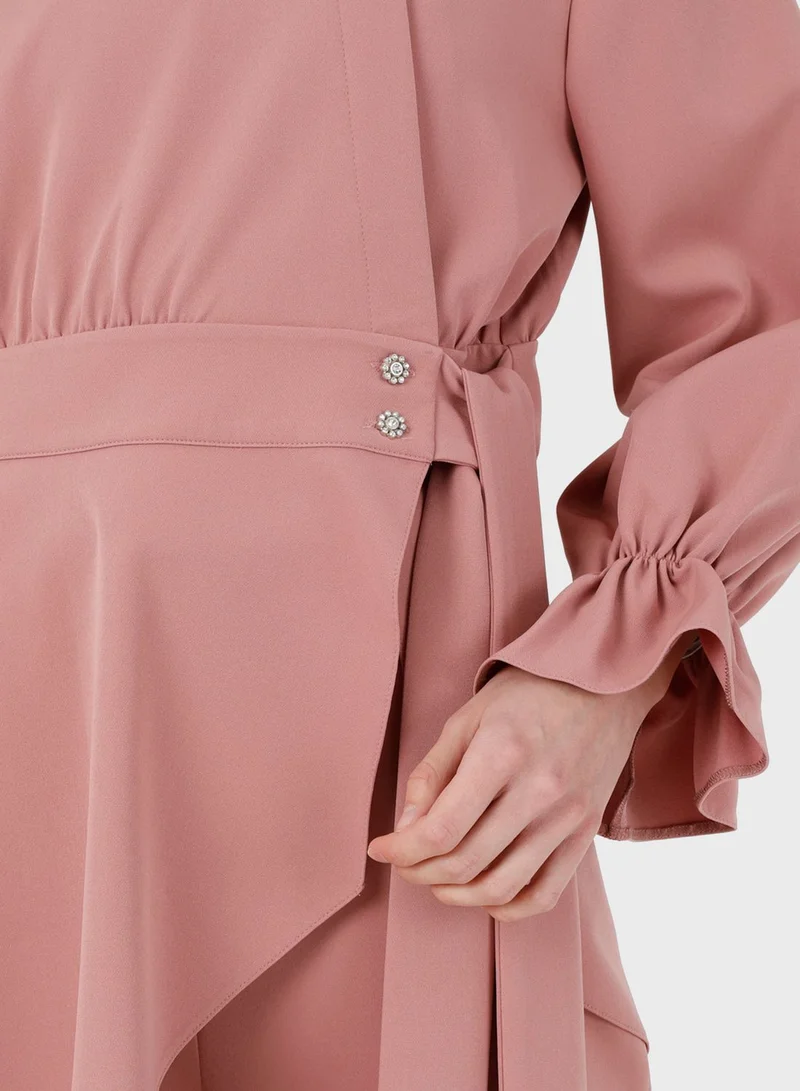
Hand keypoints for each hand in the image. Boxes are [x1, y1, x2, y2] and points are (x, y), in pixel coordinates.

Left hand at [366, 633, 694, 920]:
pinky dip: (508, 908)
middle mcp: (538, 791)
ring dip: (456, 894)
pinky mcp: (586, 833)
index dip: (402, 851)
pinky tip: (483, 893)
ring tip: (436, 879)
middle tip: (404, 862)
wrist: (602, 685)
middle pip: (465, 862)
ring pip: (501, 888)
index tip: (381, 849)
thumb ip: (432, 773)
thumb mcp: (467, 718)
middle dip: (420, 872)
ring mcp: (567, 817)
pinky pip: (545, 894)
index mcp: (501, 754)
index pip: (442, 830)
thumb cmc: (527, 694)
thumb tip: (406, 829)